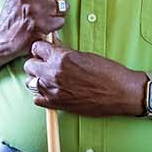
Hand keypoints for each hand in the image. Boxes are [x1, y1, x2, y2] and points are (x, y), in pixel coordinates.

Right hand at [0, 0, 69, 56]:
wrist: (2, 37)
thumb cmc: (16, 11)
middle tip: (44, 5)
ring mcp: (33, 9)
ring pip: (63, 5)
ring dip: (57, 13)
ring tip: (44, 16)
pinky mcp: (39, 25)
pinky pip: (61, 21)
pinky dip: (55, 26)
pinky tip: (44, 26)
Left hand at [24, 40, 144, 117]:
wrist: (121, 93)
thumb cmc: (109, 73)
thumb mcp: (86, 55)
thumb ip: (66, 52)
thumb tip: (54, 47)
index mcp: (61, 59)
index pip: (36, 48)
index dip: (41, 48)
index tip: (45, 50)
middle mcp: (54, 74)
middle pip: (29, 65)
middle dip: (37, 62)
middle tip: (46, 63)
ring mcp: (54, 91)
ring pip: (30, 82)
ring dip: (38, 78)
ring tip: (49, 78)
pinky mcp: (58, 104)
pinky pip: (37, 99)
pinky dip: (42, 94)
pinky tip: (52, 90)